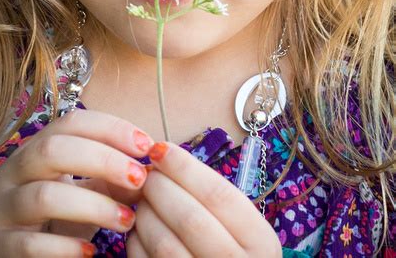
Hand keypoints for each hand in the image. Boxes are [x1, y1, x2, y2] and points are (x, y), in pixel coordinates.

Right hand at [0, 109, 154, 256]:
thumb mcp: (86, 190)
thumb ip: (114, 178)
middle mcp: (14, 170)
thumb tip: (151, 170)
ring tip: (127, 220)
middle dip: (103, 160)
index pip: (73, 122)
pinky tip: (91, 252)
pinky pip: (30, 244)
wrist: (12, 254)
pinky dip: (65, 247)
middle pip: (54, 149)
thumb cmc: (57, 216)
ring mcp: (1, 208)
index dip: (111, 128)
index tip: (146, 146)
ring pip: (45, 196)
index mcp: (36, 147)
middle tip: (139, 178)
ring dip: (94, 206)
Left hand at [126, 141, 281, 257]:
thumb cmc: (234, 251)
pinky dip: (137, 241)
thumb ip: (215, 199)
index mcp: (260, 242)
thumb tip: (167, 158)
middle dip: (160, 188)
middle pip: (189, 218)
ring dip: (145, 213)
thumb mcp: (243, 228)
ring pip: (164, 244)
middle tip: (147, 174)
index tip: (160, 149)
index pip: (218, 194)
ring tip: (143, 199)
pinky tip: (139, 227)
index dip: (184, 167)